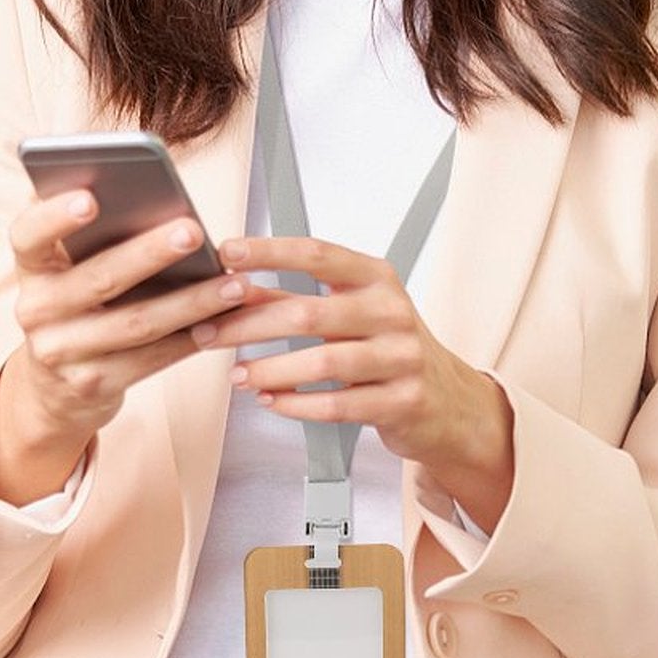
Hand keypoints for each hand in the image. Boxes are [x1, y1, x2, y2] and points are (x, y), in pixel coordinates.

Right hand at [0, 190, 260, 505]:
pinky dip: (191, 338)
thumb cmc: (78, 303)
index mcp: (32, 268)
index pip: (28, 235)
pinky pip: (152, 359)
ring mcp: (62, 353)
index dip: (55, 216)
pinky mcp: (93, 385)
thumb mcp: (68, 268)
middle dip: (150, 253)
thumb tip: (149, 189)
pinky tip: (225, 320)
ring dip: (191, 302)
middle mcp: (36, 310)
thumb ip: (93, 233)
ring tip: (234, 283)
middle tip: (193, 231)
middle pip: (98, 278)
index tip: (90, 197)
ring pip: (136, 323)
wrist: (55, 387)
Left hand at [192, 236, 514, 528]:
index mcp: (376, 278)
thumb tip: (232, 285)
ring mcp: (400, 358)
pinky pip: (337, 405)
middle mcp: (391, 312)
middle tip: (209, 332)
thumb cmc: (388, 349)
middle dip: (248, 325)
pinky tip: (271, 400)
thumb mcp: (349, 312)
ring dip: (269, 370)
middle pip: (308, 313)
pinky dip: (295, 404)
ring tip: (237, 375)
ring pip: (322, 363)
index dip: (268, 252)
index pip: (317, 254)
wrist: (448, 402)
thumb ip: (294, 299)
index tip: (226, 254)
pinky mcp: (401, 401)